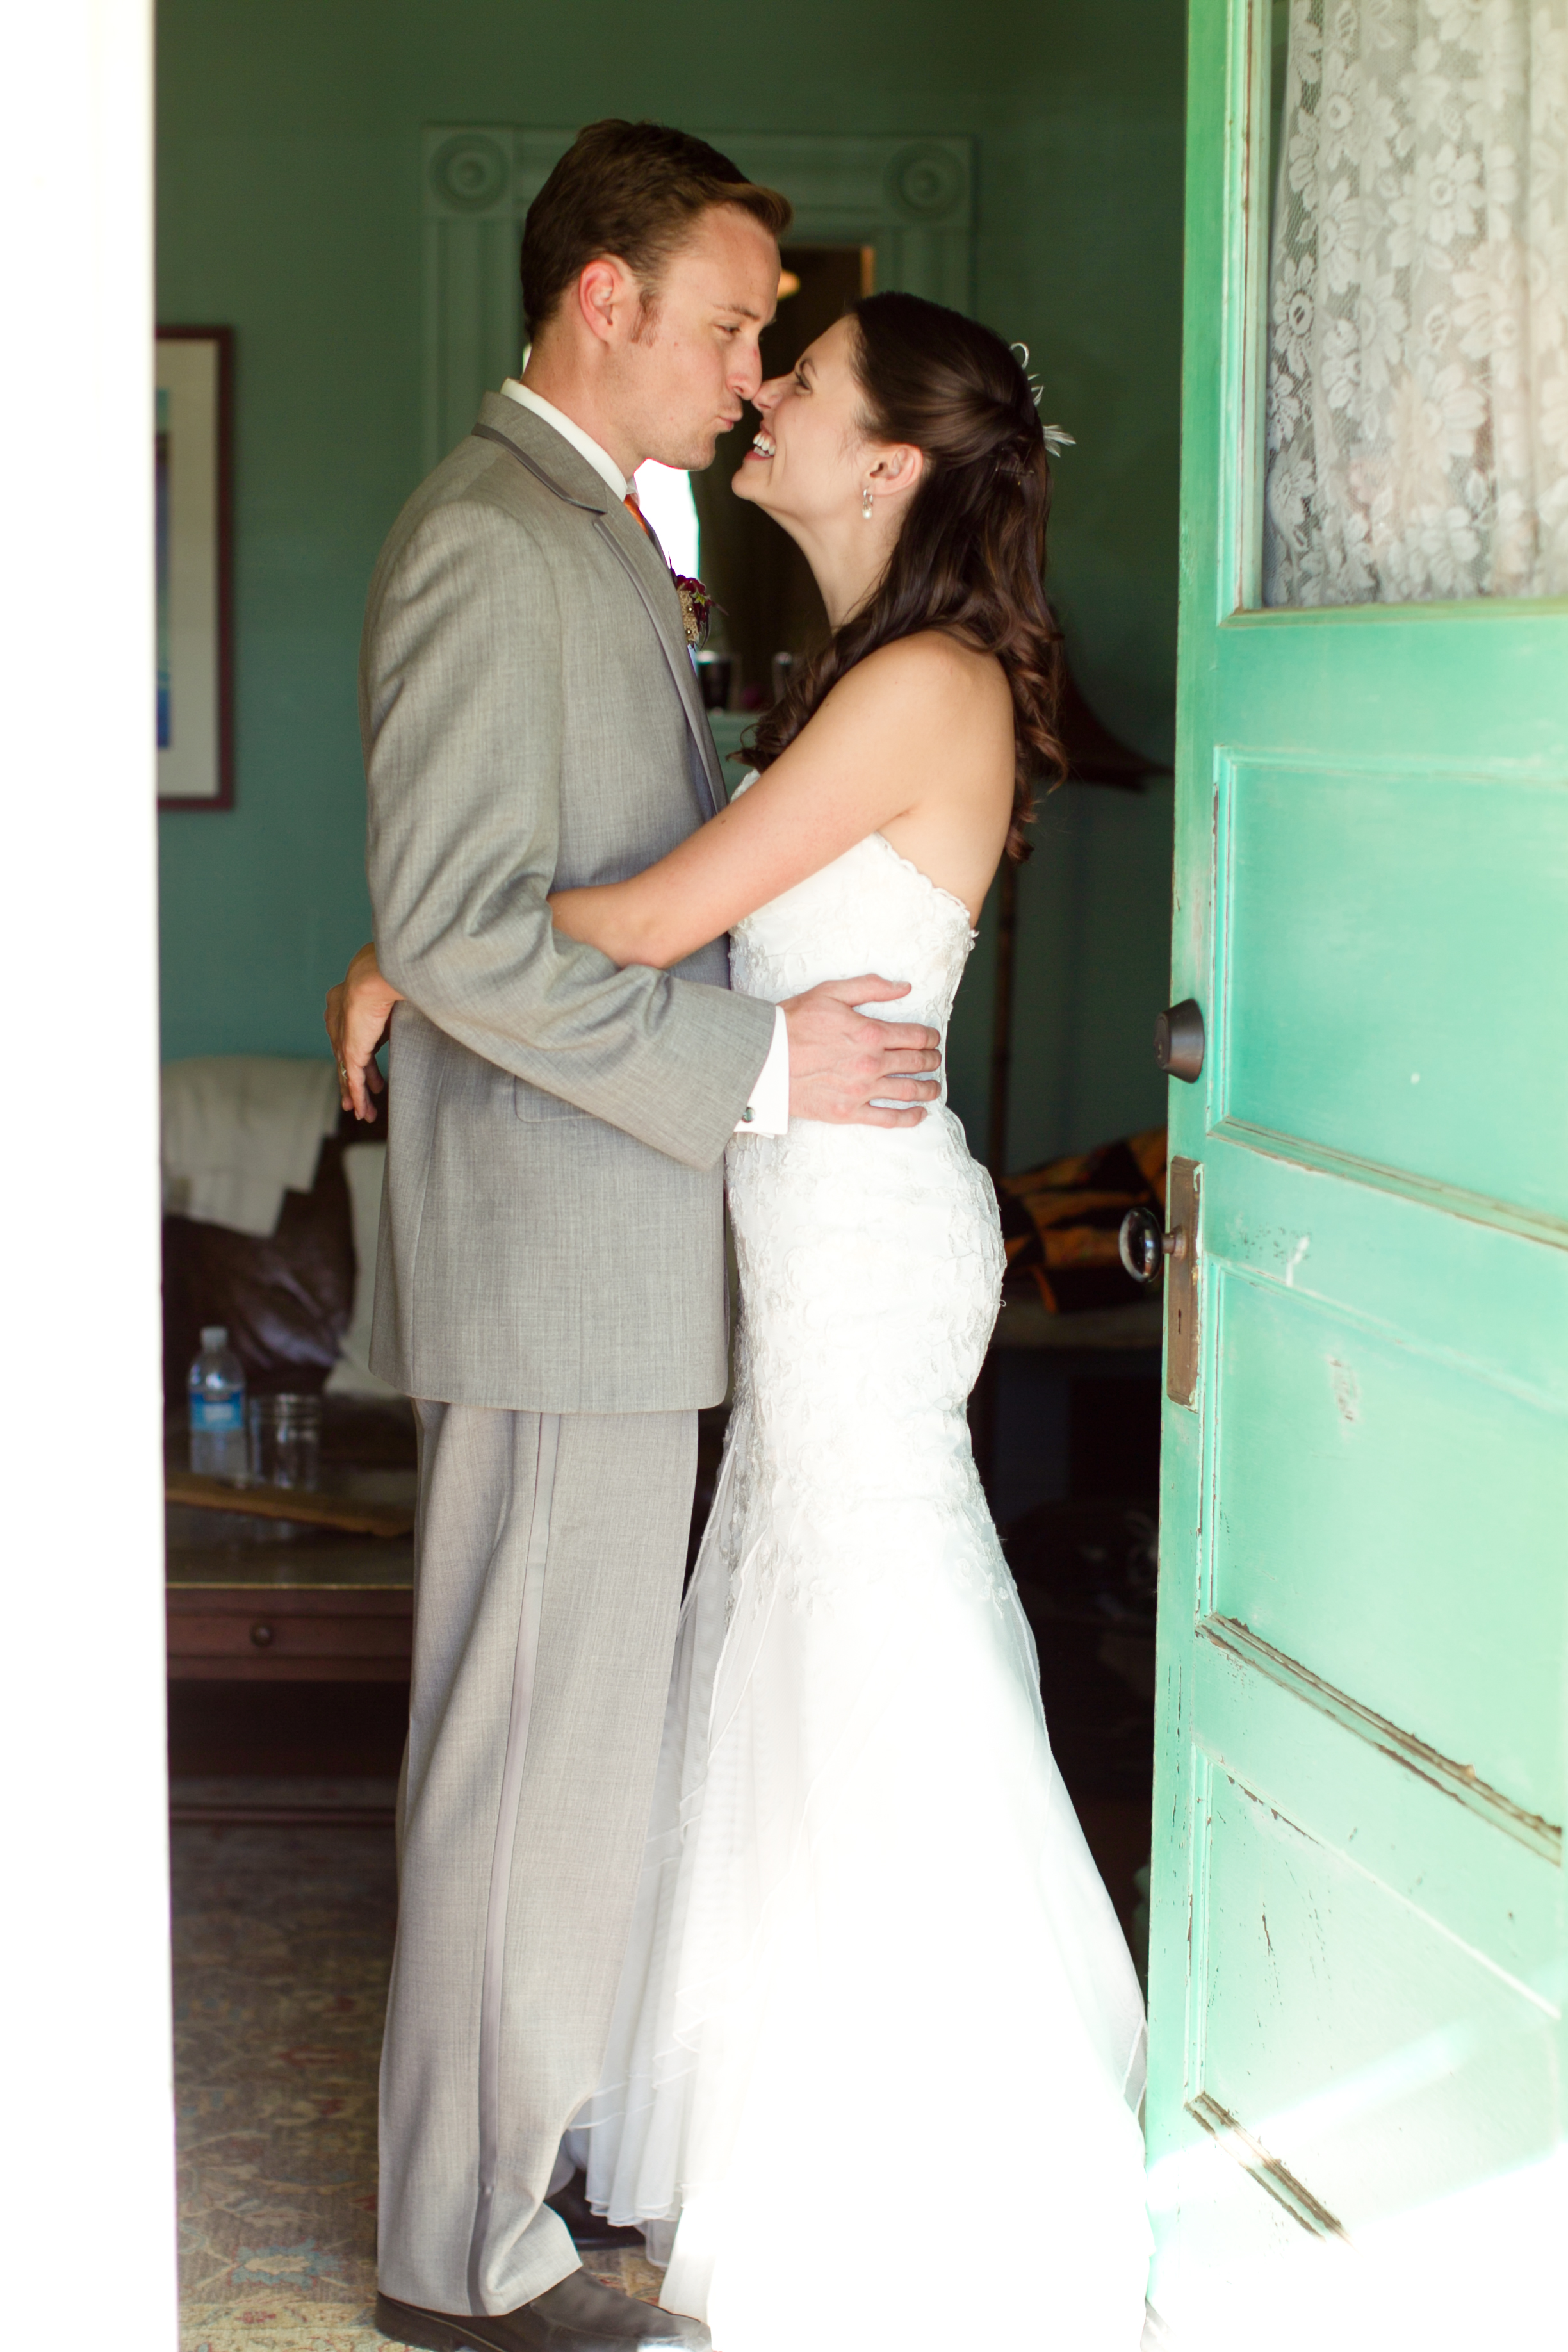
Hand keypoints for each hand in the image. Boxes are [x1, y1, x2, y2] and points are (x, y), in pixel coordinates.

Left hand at [325, 942, 402, 1120]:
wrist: (375, 977)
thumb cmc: (389, 977)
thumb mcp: (390, 996)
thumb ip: (392, 1012)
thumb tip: (412, 1015)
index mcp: (343, 1004)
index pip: (352, 1037)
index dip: (362, 1057)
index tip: (372, 1072)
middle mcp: (336, 1022)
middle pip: (347, 1059)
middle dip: (356, 1081)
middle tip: (362, 1099)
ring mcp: (342, 1038)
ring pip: (348, 1073)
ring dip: (356, 1096)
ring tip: (364, 1113)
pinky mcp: (349, 1051)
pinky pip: (352, 1079)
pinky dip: (357, 1096)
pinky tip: (361, 1111)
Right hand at [782, 977, 941, 1127]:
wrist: (763, 1058)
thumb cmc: (792, 1023)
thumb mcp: (830, 993)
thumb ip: (871, 988)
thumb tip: (903, 987)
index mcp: (870, 1033)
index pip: (915, 1036)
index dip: (930, 1037)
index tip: (932, 1038)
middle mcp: (871, 1064)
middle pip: (916, 1063)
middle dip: (931, 1061)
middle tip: (934, 1060)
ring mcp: (861, 1091)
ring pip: (908, 1091)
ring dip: (928, 1089)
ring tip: (934, 1087)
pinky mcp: (848, 1112)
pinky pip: (888, 1119)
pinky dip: (909, 1117)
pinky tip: (919, 1113)